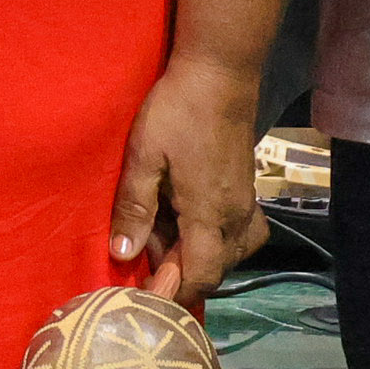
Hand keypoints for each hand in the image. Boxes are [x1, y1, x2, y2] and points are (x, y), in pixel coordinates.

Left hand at [99, 46, 273, 345]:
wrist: (219, 74)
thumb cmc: (176, 112)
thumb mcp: (143, 157)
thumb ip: (134, 208)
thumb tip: (122, 255)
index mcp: (209, 215)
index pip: (200, 277)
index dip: (172, 293)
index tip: (144, 294)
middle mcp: (235, 217)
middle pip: (215, 270)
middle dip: (180, 275)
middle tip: (144, 254)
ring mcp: (246, 204)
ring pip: (229, 254)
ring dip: (198, 257)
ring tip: (164, 238)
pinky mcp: (248, 190)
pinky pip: (240, 233)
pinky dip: (216, 240)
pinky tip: (190, 222)